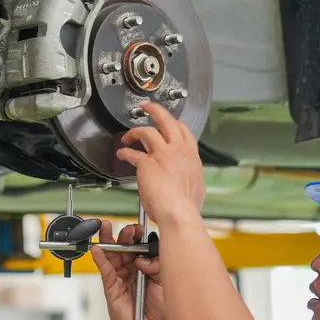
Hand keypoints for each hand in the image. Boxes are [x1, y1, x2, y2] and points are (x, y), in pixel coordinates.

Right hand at [90, 220, 166, 319]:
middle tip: (129, 230)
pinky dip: (100, 259)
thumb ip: (156, 266)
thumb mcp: (164, 282)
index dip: (139, 236)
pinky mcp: (112, 288)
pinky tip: (97, 249)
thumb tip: (142, 258)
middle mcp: (133, 269)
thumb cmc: (161, 310)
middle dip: (125, 235)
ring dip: (108, 240)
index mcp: (147, 265)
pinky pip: (105, 270)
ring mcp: (121, 277)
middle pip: (125, 246)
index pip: (140, 245)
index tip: (141, 229)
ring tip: (105, 228)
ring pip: (112, 255)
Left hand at [116, 101, 205, 223]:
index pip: (183, 130)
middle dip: (155, 110)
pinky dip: (125, 152)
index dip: (173, 122)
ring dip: (135, 131)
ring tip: (128, 135)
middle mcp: (178, 151)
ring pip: (147, 131)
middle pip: (166, 120)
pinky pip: (132, 153)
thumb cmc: (187, 205)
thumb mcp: (197, 187)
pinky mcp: (147, 163)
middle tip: (147, 107)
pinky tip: (121, 153)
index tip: (167, 121)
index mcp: (191, 156)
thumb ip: (192, 178)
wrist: (179, 212)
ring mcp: (162, 155)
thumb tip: (191, 181)